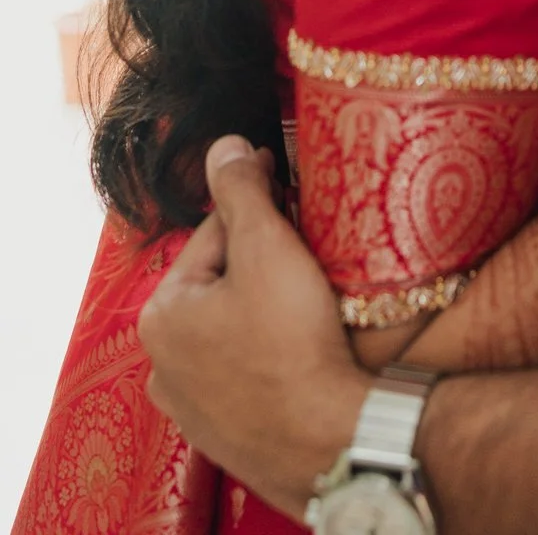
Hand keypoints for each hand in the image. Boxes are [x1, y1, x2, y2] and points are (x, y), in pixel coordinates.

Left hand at [139, 136, 370, 522]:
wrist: (325, 441)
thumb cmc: (292, 342)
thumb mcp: (269, 247)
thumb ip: (241, 189)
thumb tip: (222, 145)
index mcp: (163, 313)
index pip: (215, 234)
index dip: (258, 206)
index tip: (291, 188)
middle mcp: (162, 363)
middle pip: (221, 282)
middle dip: (261, 258)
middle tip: (307, 244)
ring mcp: (190, 406)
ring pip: (230, 328)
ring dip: (263, 305)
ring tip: (308, 294)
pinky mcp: (222, 434)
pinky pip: (244, 370)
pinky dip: (266, 351)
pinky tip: (297, 345)